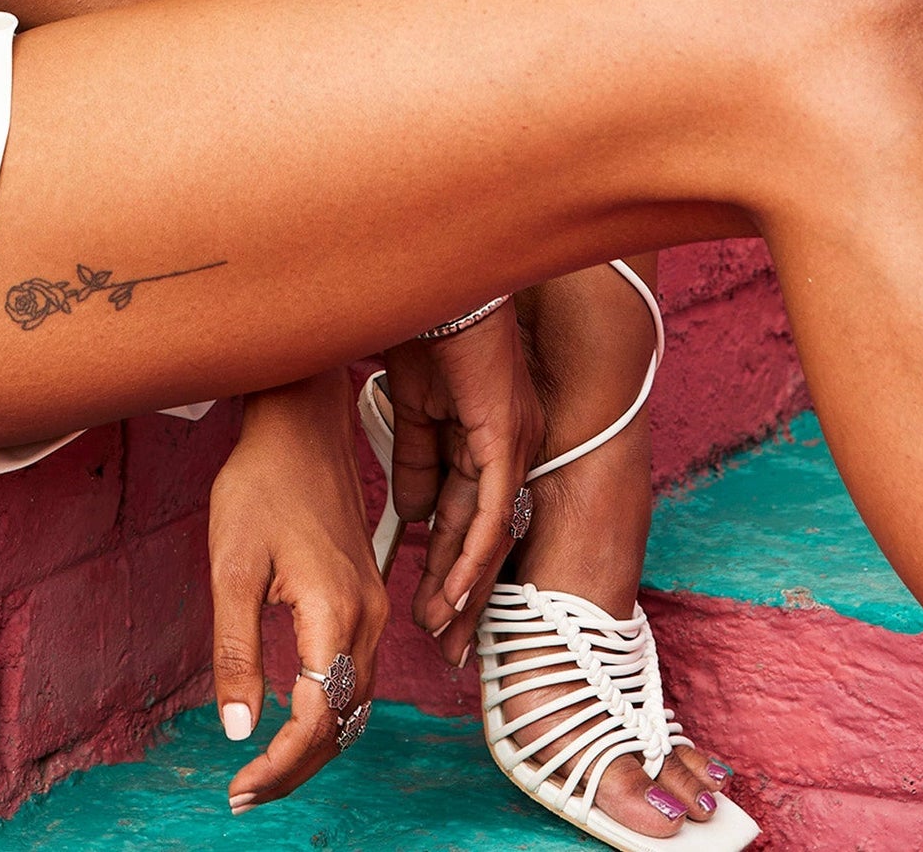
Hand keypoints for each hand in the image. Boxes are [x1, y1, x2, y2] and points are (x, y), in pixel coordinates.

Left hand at [208, 371, 387, 811]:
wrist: (300, 424)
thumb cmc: (260, 483)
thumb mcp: (231, 566)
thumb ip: (235, 652)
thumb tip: (238, 731)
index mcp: (335, 612)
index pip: (318, 720)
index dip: (279, 766)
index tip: (238, 789)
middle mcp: (367, 617)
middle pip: (344, 722)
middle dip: (296, 767)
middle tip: (245, 793)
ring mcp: (373, 606)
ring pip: (355, 702)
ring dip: (315, 743)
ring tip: (264, 767)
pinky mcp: (367, 596)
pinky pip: (358, 673)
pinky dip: (330, 708)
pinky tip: (293, 713)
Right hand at [384, 303, 544, 667]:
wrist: (432, 281)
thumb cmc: (421, 330)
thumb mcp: (411, 410)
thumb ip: (415, 462)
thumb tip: (411, 515)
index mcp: (487, 436)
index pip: (468, 515)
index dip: (448, 562)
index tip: (428, 604)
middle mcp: (509, 446)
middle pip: (486, 535)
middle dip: (463, 592)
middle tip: (445, 641)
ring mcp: (511, 443)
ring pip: (493, 532)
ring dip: (467, 586)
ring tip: (445, 630)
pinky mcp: (505, 437)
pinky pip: (495, 509)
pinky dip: (475, 553)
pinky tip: (456, 588)